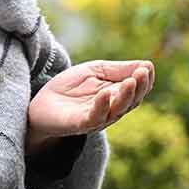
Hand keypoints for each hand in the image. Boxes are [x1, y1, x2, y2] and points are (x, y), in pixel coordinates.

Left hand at [25, 60, 153, 155]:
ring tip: (130, 81)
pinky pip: (94, 117)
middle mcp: (111, 110)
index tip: (147, 67)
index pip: (137, 90)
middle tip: (142, 73)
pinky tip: (105, 94)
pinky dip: (101, 106)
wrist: (41, 104)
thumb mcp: (95, 71)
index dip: (144, 79)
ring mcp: (97, 118)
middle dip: (139, 87)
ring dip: (125, 96)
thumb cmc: (69, 87)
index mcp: (116, 95)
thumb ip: (118, 69)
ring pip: (117, 110)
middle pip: (132, 101)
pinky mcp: (80, 124)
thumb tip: (147, 65)